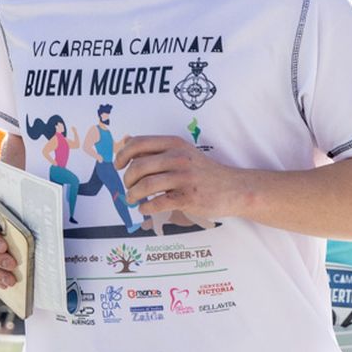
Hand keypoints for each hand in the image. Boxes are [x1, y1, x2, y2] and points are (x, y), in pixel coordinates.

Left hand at [115, 136, 240, 219]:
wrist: (234, 188)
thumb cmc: (204, 172)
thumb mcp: (183, 152)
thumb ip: (156, 149)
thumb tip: (126, 143)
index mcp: (174, 144)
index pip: (137, 143)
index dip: (122, 155)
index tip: (118, 166)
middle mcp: (178, 157)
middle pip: (138, 167)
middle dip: (127, 180)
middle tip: (128, 187)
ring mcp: (183, 178)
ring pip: (145, 185)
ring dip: (133, 195)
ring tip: (133, 199)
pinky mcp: (188, 197)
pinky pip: (158, 202)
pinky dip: (146, 207)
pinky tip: (145, 208)